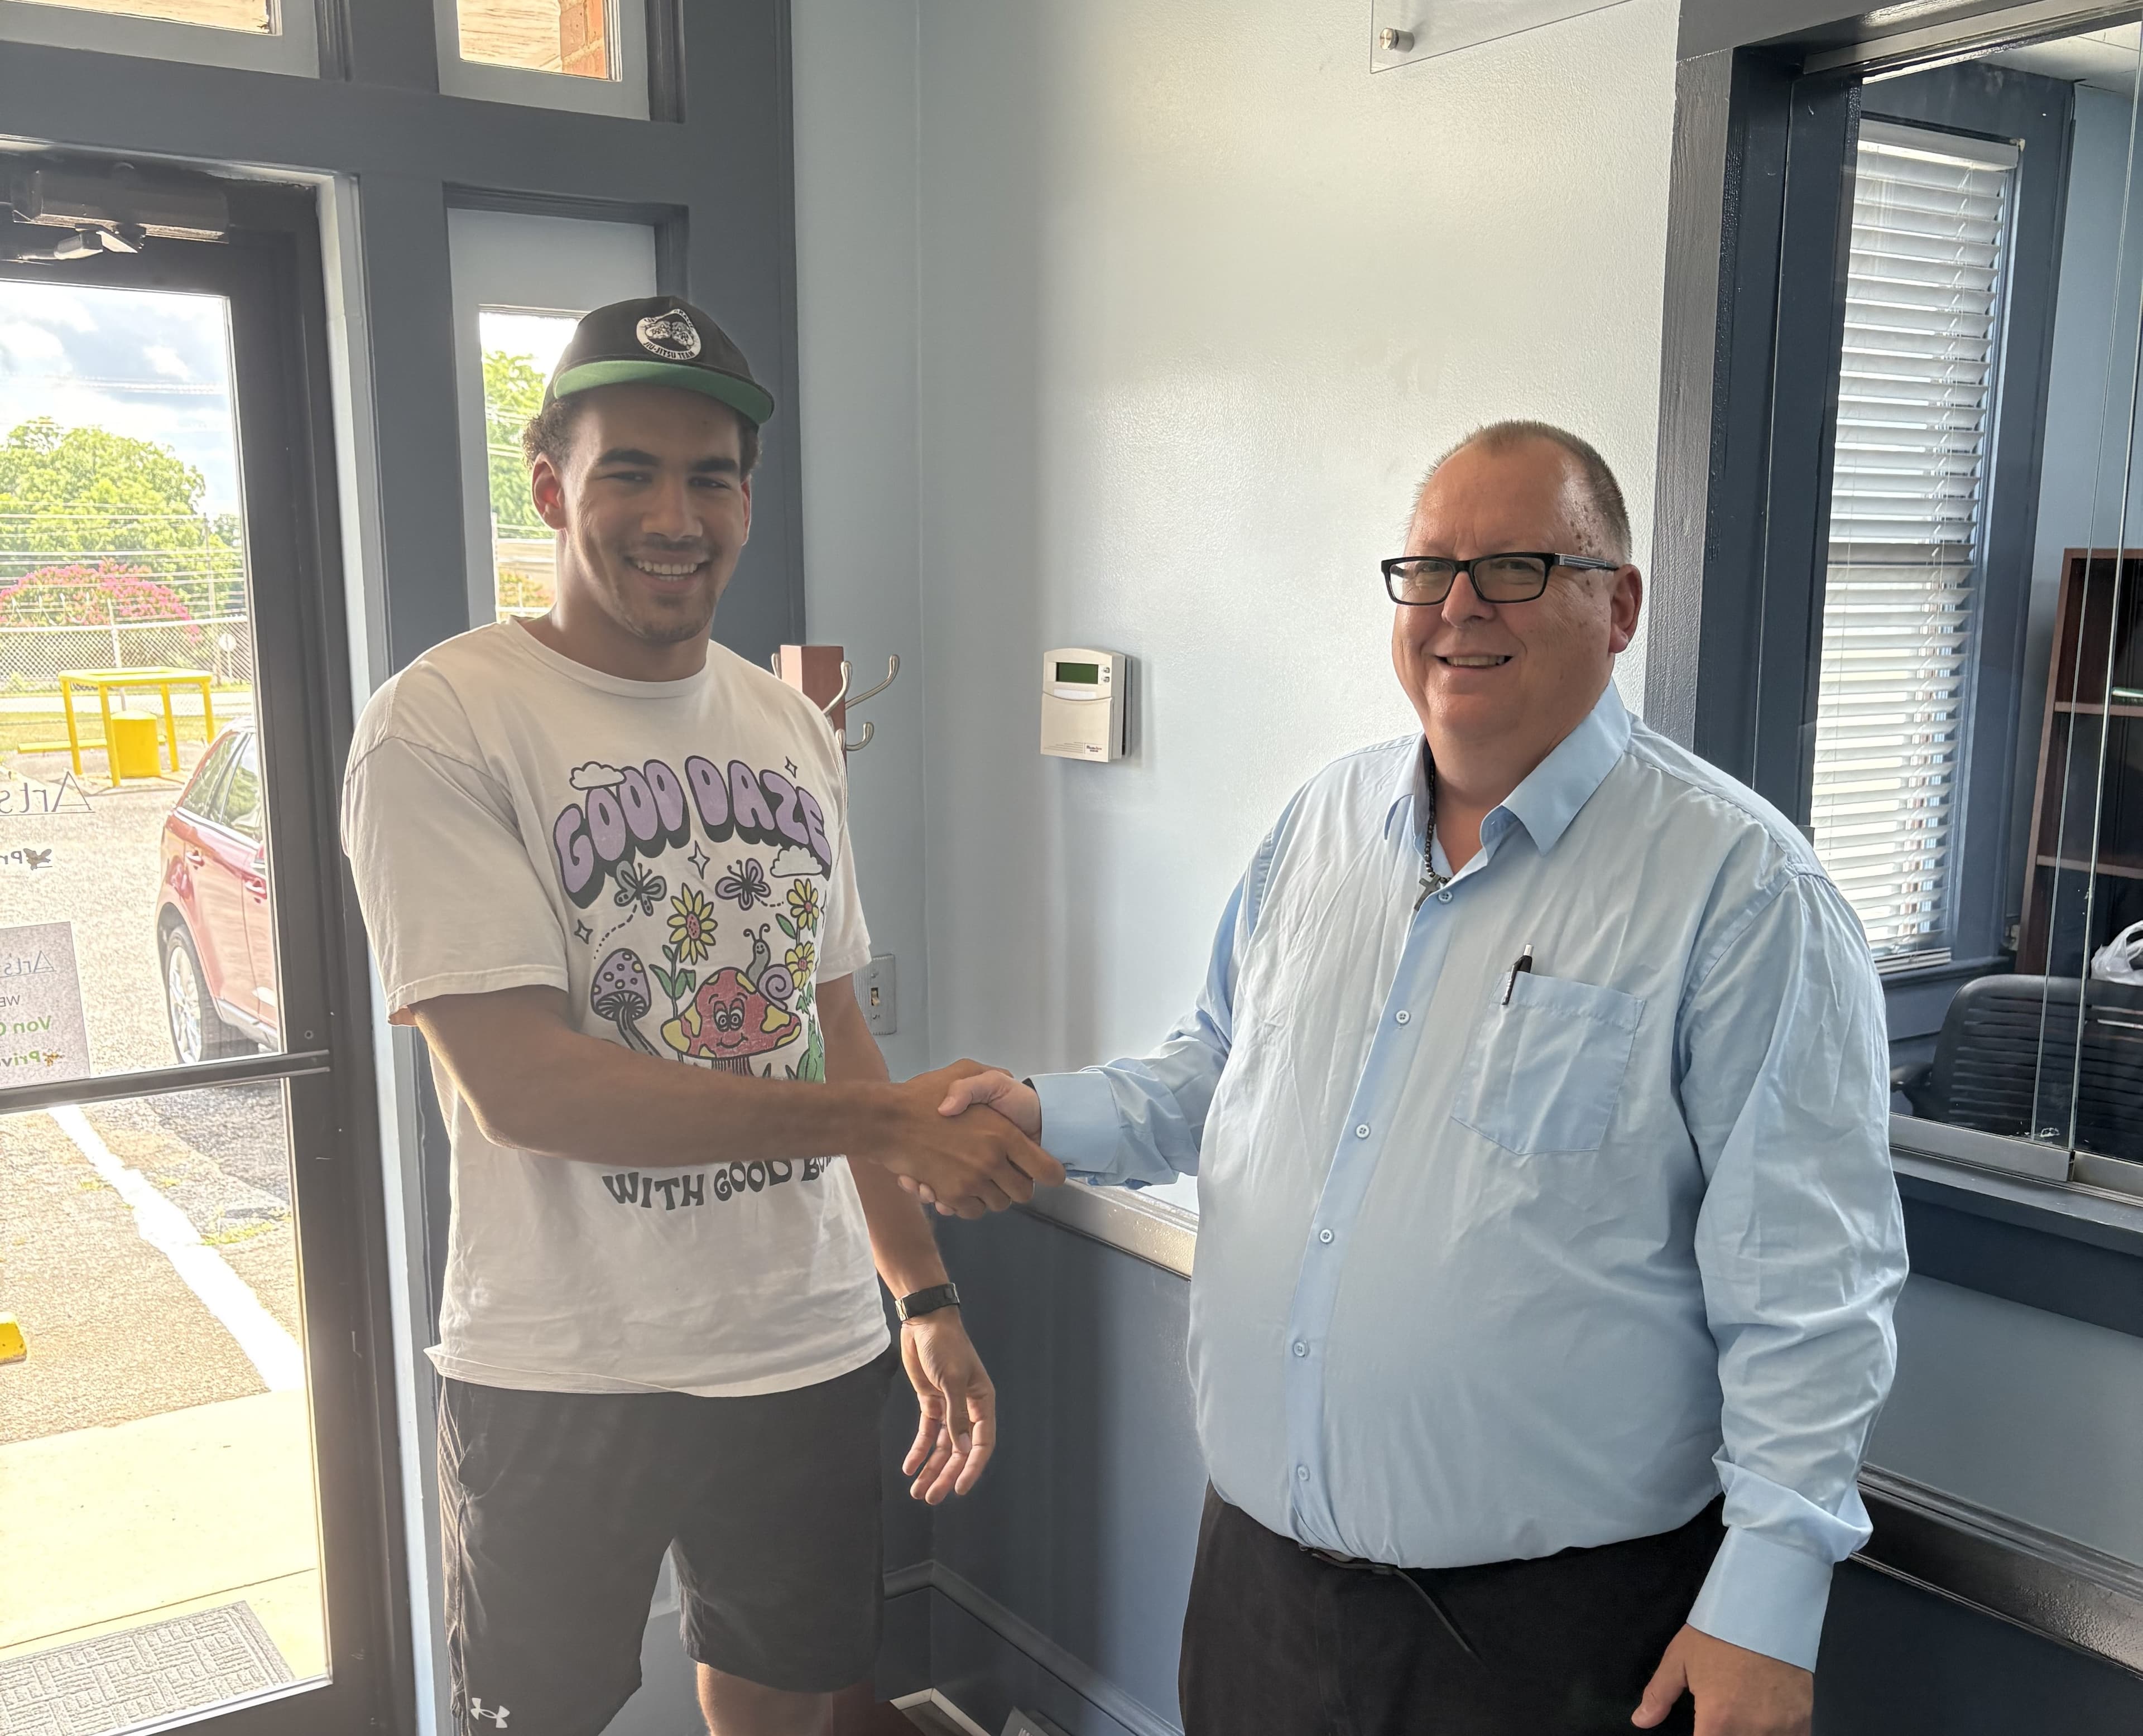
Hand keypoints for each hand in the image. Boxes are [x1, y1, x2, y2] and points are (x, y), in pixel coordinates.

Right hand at [849, 1062, 1063, 1217]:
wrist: (885, 1121)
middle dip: (1017, 1186)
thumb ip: (991, 1080)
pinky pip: (972, 1212)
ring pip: (998, 1205)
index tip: (1043, 1173)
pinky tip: (960, 1187)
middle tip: (1005, 1174)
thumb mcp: (963, 1071)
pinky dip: (969, 1204)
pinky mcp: (950, 1196)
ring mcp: (971, 1182)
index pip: (1046, 1169)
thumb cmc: (923, 1094)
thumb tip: (1009, 1085)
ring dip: (992, 1195)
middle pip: (1023, 1193)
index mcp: (1003, 1133)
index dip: (1050, 1174)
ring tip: (980, 1178)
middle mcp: (992, 1161)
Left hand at [899, 1310, 994, 1502]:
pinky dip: (919, 1451)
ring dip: (931, 1468)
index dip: (972, 1468)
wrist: (924, 1322)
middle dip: (946, 1475)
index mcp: (982, 1402)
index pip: (981, 1443)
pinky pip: (927, 1433)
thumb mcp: (952, 1380)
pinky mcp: (931, 1402)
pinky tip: (909, 1467)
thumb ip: (956, 1415)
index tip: (959, 1490)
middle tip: (930, 1497)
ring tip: (918, 1491)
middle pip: (959, 1450)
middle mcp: (968, 1408)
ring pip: (942, 1446)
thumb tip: (961, 1448)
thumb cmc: (946, 1346)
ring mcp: (949, 1406)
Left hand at [1633, 1626, 1811, 1734]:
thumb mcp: (1680, 1659)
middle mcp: (1750, 1732)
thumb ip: (1659, 1695)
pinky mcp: (1802, 1723)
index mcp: (1717, 1722)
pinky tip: (1767, 1726)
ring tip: (1741, 1721)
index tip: (1701, 1730)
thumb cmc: (1717, 1635)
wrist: (1766, 1612)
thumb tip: (1640, 1721)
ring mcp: (1780, 1730)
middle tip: (1721, 1722)